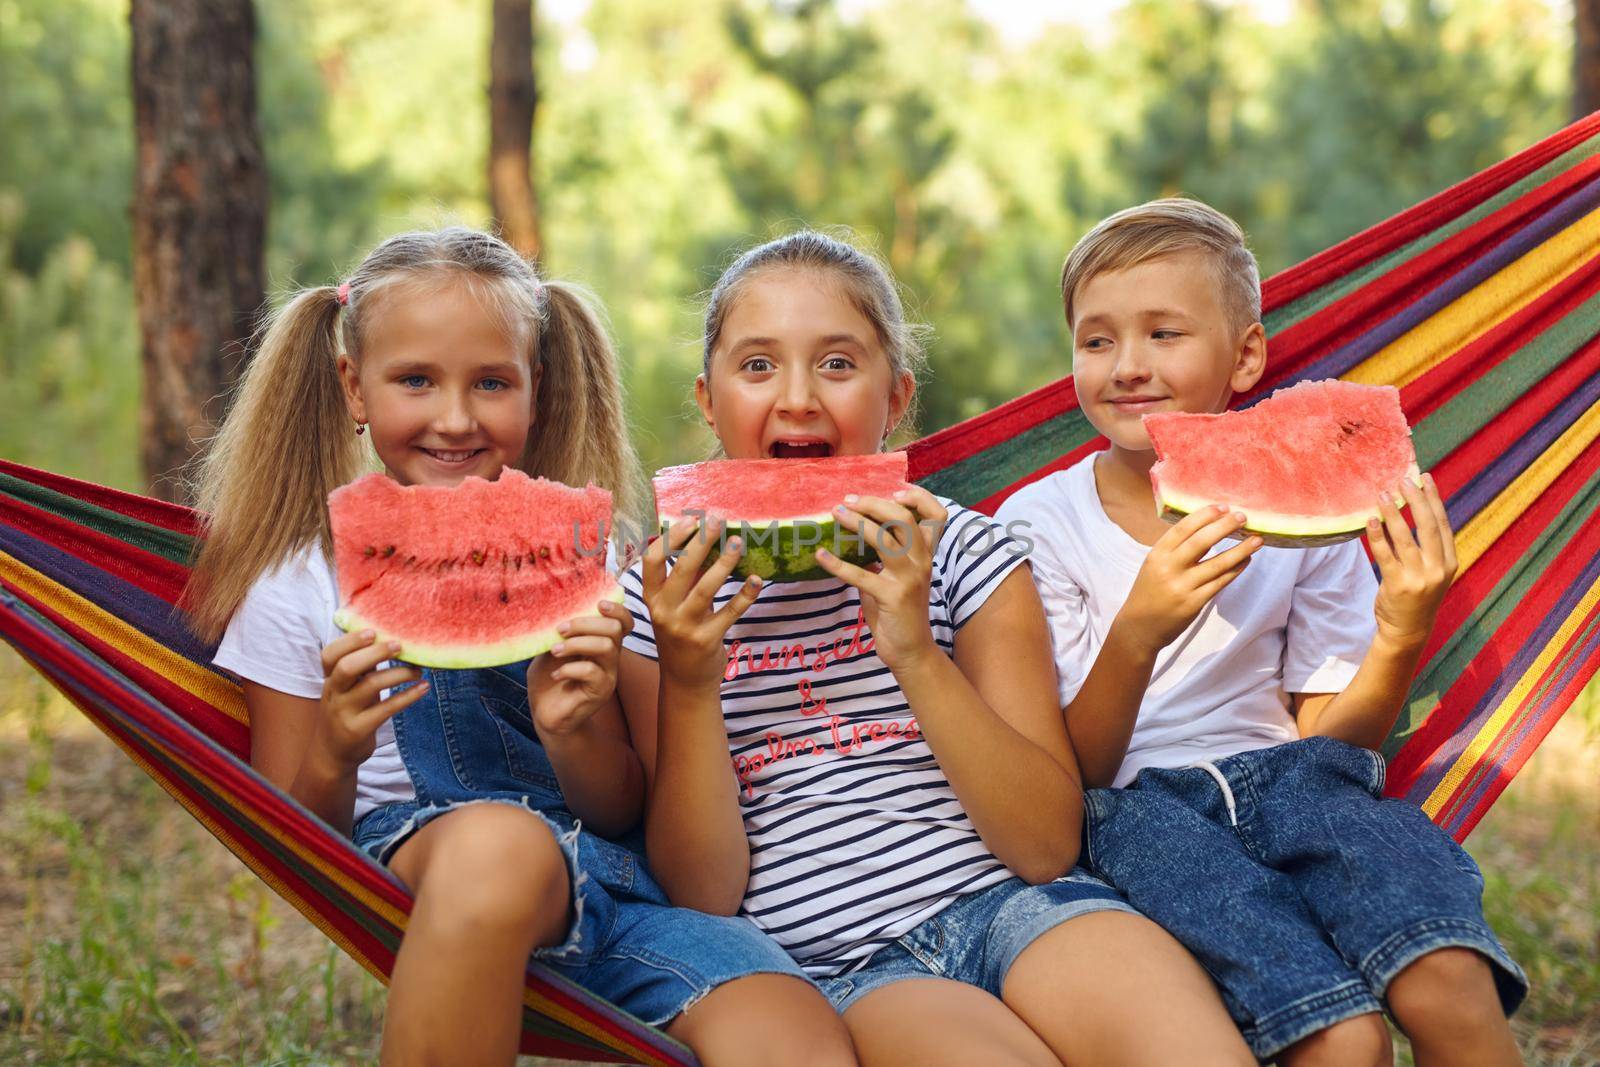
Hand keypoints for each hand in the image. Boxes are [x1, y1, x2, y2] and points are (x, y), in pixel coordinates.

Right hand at [317, 630, 428, 769]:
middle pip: (347, 667)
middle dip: (374, 653)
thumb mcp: (346, 689)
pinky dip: (407, 696)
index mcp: (330, 679)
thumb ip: (360, 668)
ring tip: (418, 669)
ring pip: (370, 686)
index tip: (373, 632)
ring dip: (398, 674)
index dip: (349, 641)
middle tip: (399, 646)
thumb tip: (390, 639)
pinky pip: (386, 709)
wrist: (331, 754)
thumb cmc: (347, 712)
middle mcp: (333, 693)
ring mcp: (344, 712)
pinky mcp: (358, 730)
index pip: (330, 655)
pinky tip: (423, 687)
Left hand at [529, 599, 634, 735]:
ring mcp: (608, 675)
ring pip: (606, 647)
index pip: (624, 622)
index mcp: (601, 642)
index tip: (597, 605)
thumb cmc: (548, 679)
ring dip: (576, 644)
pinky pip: (592, 672)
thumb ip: (558, 632)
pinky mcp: (600, 692)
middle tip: (561, 629)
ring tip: (555, 651)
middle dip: (585, 623)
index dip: (617, 610)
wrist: (546, 714)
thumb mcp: (550, 648)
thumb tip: (552, 609)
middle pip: (614, 629)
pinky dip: (570, 668)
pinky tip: (556, 675)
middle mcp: (610, 658)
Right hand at [643, 516, 761, 688]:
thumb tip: (704, 538)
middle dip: (701, 541)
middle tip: (717, 521)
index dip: (671, 538)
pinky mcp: (707, 640)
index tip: (691, 519)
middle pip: (682, 569)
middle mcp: (664, 612)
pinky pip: (730, 612)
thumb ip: (686, 577)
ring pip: (706, 589)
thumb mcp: (674, 606)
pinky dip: (745, 594)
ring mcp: (685, 627)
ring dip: (724, 563)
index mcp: (652, 598)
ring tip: (737, 542)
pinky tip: (757, 580)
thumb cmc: (680, 634)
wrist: (685, 680)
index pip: (651, 561)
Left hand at [814, 486, 944, 671]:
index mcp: (926, 555)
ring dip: (857, 523)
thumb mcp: (896, 577)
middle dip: (875, 504)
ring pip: (885, 539)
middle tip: (849, 500)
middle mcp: (922, 562)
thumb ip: (883, 555)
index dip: (919, 497)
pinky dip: (837, 564)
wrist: (910, 650)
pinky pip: (860, 575)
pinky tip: (820, 556)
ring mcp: (909, 579)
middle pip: (904, 519)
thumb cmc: (898, 611)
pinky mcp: (892, 597)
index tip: (894, 490)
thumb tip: (855, 529)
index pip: (936, 516)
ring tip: (836, 514)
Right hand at [1116, 505, 1262, 650]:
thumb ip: (1176, 549)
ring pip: (1218, 564)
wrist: (1139, 627)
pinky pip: (1220, 582)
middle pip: (1202, 541)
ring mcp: (1182, 587)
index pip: (1183, 528)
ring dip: (1241, 550)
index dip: (1205, 515)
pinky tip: (1246, 560)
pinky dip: (1236, 569)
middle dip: (1225, 527)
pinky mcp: (1194, 603)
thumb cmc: (1149, 591)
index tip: (1223, 507)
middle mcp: (1169, 568)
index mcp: (1157, 554)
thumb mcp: (1154, 565)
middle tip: (1243, 517)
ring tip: (1257, 540)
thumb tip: (1208, 528)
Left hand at [1368, 473, 1455, 647]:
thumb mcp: (1433, 571)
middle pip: (1429, 526)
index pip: (1443, 524)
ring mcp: (1419, 578)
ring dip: (1393, 514)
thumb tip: (1416, 508)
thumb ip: (1429, 546)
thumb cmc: (1418, 595)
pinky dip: (1377, 535)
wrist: (1408, 630)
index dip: (1434, 499)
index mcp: (1450, 562)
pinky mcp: (1397, 585)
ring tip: (1383, 494)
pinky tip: (1371, 520)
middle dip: (1417, 500)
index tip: (1425, 478)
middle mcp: (1438, 569)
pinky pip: (1385, 555)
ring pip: (1405, 538)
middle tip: (1404, 480)